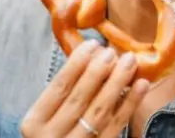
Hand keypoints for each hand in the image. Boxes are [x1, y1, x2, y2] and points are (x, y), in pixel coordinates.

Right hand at [20, 39, 149, 136]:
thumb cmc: (53, 134)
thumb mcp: (46, 117)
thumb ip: (62, 95)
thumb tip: (92, 56)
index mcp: (33, 123)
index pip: (58, 87)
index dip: (76, 64)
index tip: (91, 45)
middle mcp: (51, 137)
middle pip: (79, 98)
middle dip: (98, 72)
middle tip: (112, 52)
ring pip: (99, 112)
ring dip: (117, 84)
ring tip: (129, 63)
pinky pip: (116, 126)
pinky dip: (130, 104)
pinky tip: (141, 86)